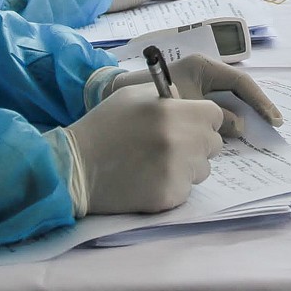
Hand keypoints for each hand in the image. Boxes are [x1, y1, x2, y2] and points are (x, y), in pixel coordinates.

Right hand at [59, 85, 223, 213]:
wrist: (75, 167)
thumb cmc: (104, 126)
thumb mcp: (133, 95)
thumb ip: (168, 94)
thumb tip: (189, 102)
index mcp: (173, 112)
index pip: (214, 116)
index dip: (202, 120)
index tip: (189, 125)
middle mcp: (180, 141)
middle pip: (212, 144)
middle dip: (196, 144)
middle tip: (170, 146)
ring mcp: (176, 171)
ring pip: (202, 169)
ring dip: (187, 166)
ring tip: (156, 163)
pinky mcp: (169, 196)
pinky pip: (186, 190)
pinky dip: (172, 186)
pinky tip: (149, 179)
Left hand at [107, 54, 282, 136]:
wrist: (113, 99)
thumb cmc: (145, 95)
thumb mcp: (182, 106)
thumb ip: (212, 115)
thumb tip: (240, 127)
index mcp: (202, 67)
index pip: (240, 82)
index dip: (259, 101)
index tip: (272, 119)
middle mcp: (204, 77)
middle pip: (238, 95)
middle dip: (255, 111)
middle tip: (272, 129)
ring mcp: (199, 92)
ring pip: (228, 108)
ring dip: (240, 123)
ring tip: (255, 139)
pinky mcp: (192, 107)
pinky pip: (214, 118)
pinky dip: (223, 130)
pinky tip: (231, 142)